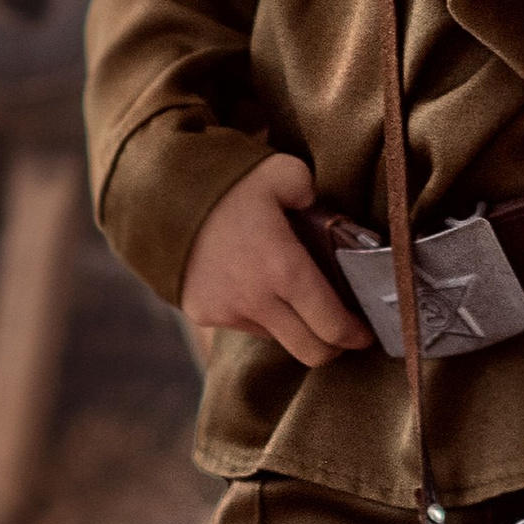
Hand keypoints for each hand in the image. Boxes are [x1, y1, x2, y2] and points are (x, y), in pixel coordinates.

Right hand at [178, 150, 371, 367]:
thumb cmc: (228, 180)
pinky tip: (253, 284)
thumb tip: (318, 208)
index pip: (332, 325)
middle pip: (309, 351)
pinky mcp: (203, 313)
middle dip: (332, 347)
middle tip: (342, 331)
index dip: (356, 335)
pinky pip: (242, 323)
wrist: (157, 193)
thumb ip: (312, 192)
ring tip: (291, 294)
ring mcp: (226, 311)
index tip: (367, 333)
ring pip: (275, 337)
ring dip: (291, 325)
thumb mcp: (283, 172)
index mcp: (284, 269)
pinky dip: (256, 313)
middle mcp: (256, 300)